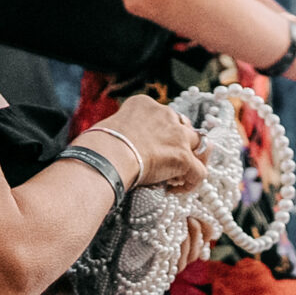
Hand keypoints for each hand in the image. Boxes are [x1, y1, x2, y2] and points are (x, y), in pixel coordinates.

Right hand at [86, 95, 202, 192]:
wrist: (104, 157)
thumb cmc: (95, 145)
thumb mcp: (107, 127)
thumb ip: (121, 130)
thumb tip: (116, 144)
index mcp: (145, 105)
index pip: (163, 116)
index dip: (162, 133)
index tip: (151, 146)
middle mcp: (166, 115)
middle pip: (184, 127)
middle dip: (180, 143)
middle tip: (167, 160)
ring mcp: (177, 136)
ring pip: (200, 145)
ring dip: (193, 159)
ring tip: (179, 174)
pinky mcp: (183, 157)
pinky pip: (199, 171)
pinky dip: (191, 182)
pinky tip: (175, 189)